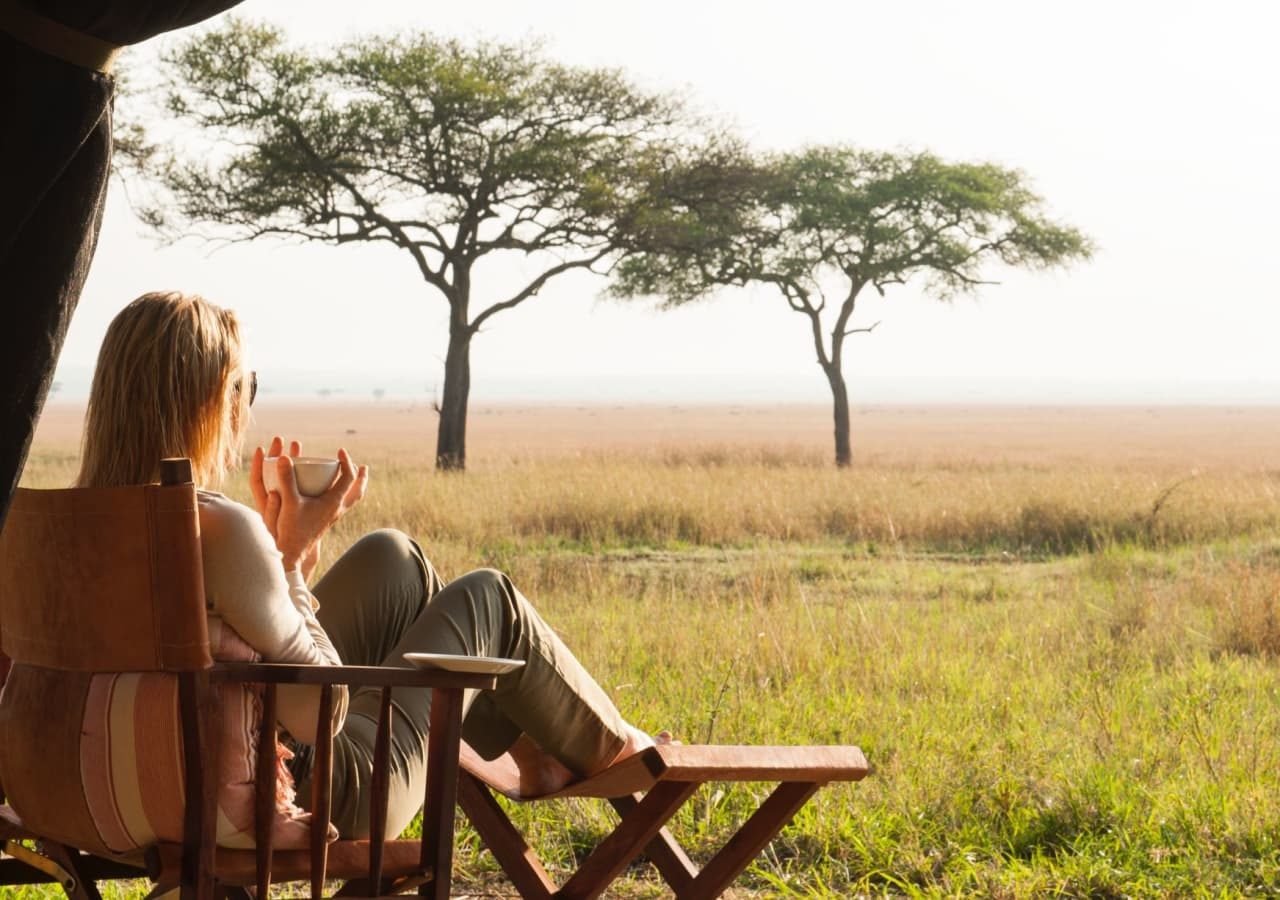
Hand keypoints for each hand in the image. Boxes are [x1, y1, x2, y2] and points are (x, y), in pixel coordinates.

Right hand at [251, 438, 368, 574]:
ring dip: (355, 488)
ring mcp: (333, 517)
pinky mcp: (326, 521)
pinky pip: (343, 506)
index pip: (348, 478)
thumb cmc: (291, 529)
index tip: (340, 451)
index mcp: (333, 503)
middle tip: (363, 467)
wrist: (291, 553)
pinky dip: (344, 496)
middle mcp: (337, 510)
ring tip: (356, 479)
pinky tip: (335, 494)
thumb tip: (285, 458)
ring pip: (352, 500)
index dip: (346, 462)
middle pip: (358, 492)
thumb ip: (286, 479)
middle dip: (361, 478)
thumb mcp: (288, 502)